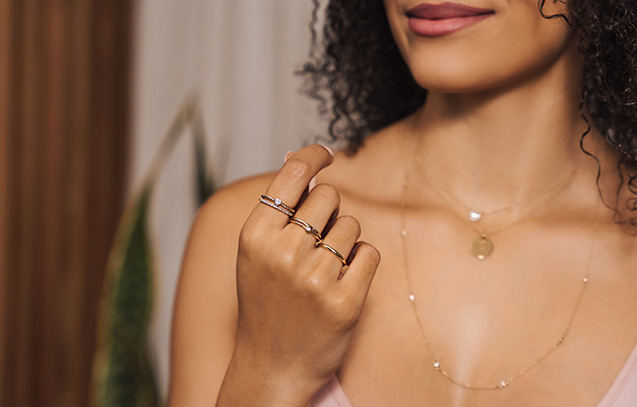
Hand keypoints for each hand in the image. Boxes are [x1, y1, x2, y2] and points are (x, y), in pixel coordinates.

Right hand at [222, 145, 380, 405]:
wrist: (271, 368)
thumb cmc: (266, 304)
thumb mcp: (257, 254)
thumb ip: (278, 210)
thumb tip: (302, 158)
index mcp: (255, 236)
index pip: (293, 174)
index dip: (313, 157)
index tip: (326, 154)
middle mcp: (282, 253)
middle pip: (329, 197)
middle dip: (328, 212)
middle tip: (315, 241)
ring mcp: (314, 278)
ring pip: (351, 224)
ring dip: (345, 241)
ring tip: (324, 269)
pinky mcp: (345, 301)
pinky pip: (369, 253)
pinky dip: (361, 262)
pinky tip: (343, 282)